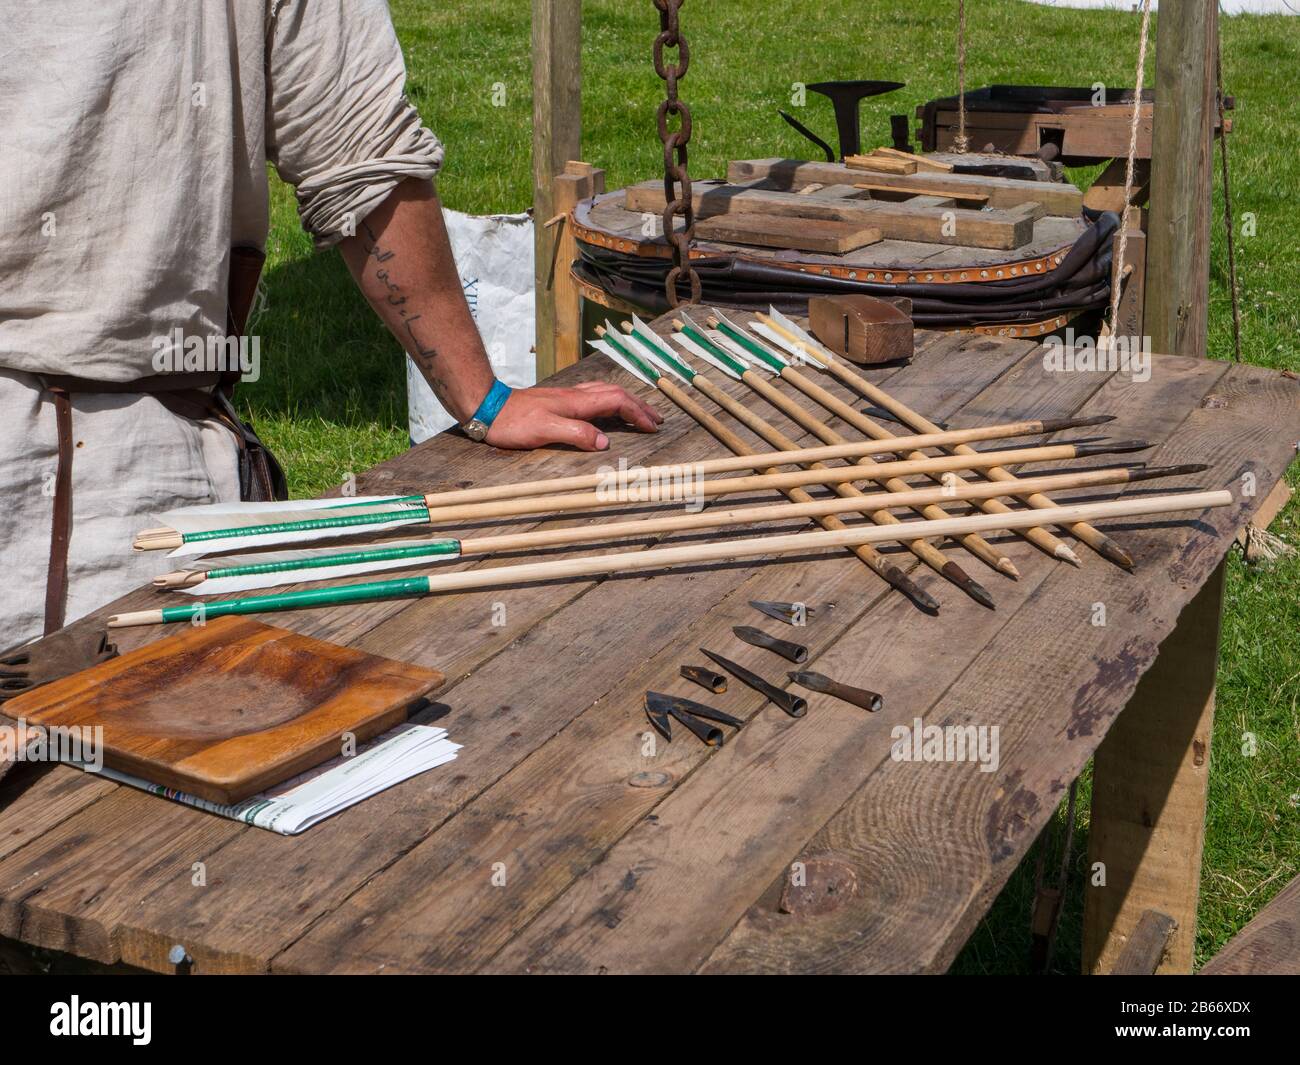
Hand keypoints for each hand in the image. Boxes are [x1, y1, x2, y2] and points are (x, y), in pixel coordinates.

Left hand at [483, 381, 663, 450]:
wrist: (488, 406)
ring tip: (639, 412)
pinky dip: (610, 401)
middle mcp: (575, 396)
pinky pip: (594, 396)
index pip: (617, 402)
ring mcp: (567, 397)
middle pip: (616, 394)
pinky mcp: (558, 401)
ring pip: (606, 393)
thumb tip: (606, 442)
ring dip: (626, 402)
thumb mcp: (545, 431)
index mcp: (577, 403)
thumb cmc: (514, 421)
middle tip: (657, 419)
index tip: (652, 427)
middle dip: (639, 406)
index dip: (637, 414)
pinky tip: (607, 408)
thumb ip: (576, 434)